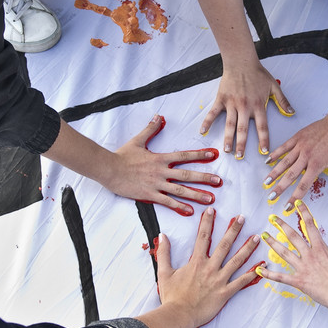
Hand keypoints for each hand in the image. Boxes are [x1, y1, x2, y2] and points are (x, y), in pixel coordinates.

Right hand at [104, 115, 222, 216]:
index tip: (213, 154)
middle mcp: (161, 171)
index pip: (184, 155)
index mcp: (160, 158)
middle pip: (187, 175)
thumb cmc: (122, 156)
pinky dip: (179, 206)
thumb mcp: (138, 140)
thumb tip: (159, 116)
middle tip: (219, 181)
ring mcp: (156, 184)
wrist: (108, 169)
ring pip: (180, 190)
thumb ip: (150, 129)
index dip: (200, 155)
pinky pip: (167, 202)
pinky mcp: (149, 195)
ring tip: (210, 199)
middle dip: (204, 178)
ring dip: (197, 194)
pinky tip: (190, 211)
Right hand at [156, 208, 261, 327]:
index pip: (203, 237)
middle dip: (234, 230)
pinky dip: (252, 274)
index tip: (212, 210)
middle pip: (224, 245)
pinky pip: (241, 282)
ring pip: (237, 261)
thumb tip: (162, 236)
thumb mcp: (164, 272)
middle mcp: (210, 268)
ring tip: (256, 237)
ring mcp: (219, 280)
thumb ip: (164, 253)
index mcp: (196, 262)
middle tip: (242, 218)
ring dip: (247, 248)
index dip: (207, 222)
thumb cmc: (172, 296)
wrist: (178, 315)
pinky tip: (262, 266)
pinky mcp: (225, 293)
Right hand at [200, 61, 292, 158]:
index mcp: (258, 105)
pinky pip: (213, 112)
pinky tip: (202, 131)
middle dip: (242, 145)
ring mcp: (232, 104)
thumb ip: (282, 101)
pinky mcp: (221, 99)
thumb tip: (292, 112)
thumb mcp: (274, 86)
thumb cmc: (258, 74)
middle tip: (240, 157)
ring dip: (228, 138)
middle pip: (243, 130)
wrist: (241, 62)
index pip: (262, 127)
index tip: (264, 152)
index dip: (263, 140)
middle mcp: (245, 107)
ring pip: (229, 124)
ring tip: (226, 150)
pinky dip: (207, 122)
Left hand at [257, 201, 327, 306]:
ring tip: (263, 235)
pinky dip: (270, 274)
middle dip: (281, 225)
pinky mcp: (299, 282)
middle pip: (292, 236)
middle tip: (272, 218)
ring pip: (284, 253)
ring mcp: (302, 268)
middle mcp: (309, 256)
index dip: (303, 213)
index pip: (310, 225)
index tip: (297, 204)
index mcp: (321, 248)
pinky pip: (281, 277)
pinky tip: (260, 269)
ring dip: (272, 243)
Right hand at [265, 111, 327, 211]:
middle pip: (290, 175)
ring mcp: (300, 146)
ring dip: (274, 173)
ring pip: (284, 162)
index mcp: (317, 164)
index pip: (303, 185)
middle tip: (271, 197)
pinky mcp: (298, 137)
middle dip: (279, 188)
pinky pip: (284, 147)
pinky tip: (268, 160)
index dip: (294, 197)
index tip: (287, 206)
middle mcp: (306, 156)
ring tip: (266, 182)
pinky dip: (275, 154)